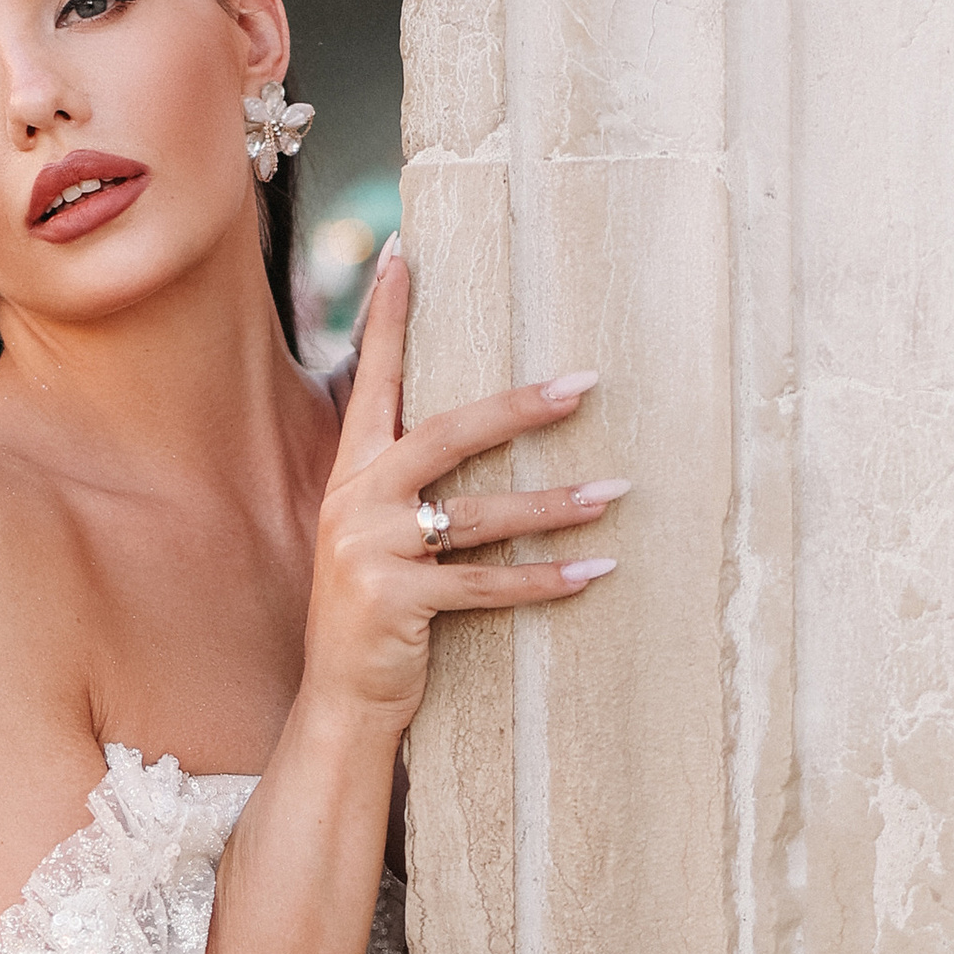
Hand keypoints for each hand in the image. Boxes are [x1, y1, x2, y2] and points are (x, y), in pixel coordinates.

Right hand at [302, 245, 622, 734]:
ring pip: (479, 514)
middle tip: (584, 384)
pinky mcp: (394, 603)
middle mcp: (355, 501)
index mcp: (351, 473)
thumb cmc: (375, 608)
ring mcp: (370, 552)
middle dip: (518, 407)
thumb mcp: (376, 534)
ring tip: (615, 494)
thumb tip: (469, 425)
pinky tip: (595, 572)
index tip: (404, 254)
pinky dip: (545, 580)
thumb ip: (407, 480)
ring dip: (554, 505)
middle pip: (445, 434)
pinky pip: (485, 585)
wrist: (338, 699)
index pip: (371, 380)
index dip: (387, 318)